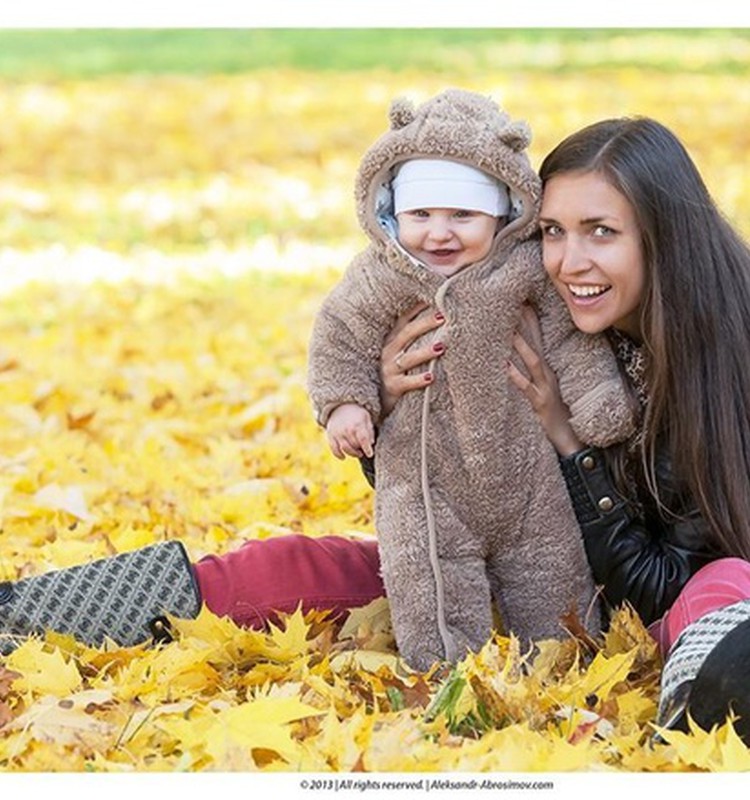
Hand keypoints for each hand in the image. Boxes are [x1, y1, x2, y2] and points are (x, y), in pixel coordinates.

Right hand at [326, 403, 374, 459]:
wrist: (340, 406)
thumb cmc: (356, 413)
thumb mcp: (366, 417)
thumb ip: (370, 430)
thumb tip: (371, 443)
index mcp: (357, 424)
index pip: (363, 439)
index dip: (367, 448)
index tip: (370, 454)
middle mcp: (346, 429)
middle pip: (354, 445)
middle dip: (360, 450)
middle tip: (363, 450)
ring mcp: (337, 433)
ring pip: (345, 449)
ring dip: (352, 454)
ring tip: (357, 453)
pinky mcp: (330, 436)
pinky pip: (334, 449)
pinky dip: (339, 455)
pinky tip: (343, 457)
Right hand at [380, 303, 445, 417]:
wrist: (375, 400)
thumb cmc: (394, 373)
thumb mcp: (398, 352)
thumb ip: (412, 338)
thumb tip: (438, 319)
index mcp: (392, 340)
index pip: (404, 319)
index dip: (418, 307)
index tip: (434, 296)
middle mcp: (388, 352)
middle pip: (407, 334)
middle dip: (425, 324)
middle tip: (444, 316)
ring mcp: (389, 370)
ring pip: (408, 358)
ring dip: (425, 352)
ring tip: (441, 346)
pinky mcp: (392, 387)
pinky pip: (406, 383)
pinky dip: (418, 380)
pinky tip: (431, 377)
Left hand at [507, 305, 582, 456]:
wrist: (571, 440)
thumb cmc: (555, 414)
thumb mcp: (544, 390)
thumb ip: (532, 374)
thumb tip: (515, 359)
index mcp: (547, 370)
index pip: (539, 339)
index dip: (531, 320)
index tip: (522, 300)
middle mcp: (547, 375)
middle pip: (536, 344)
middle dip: (527, 324)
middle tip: (516, 302)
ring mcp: (545, 388)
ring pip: (532, 362)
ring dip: (521, 345)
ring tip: (509, 329)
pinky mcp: (540, 403)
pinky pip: (526, 388)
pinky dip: (516, 376)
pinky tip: (505, 366)